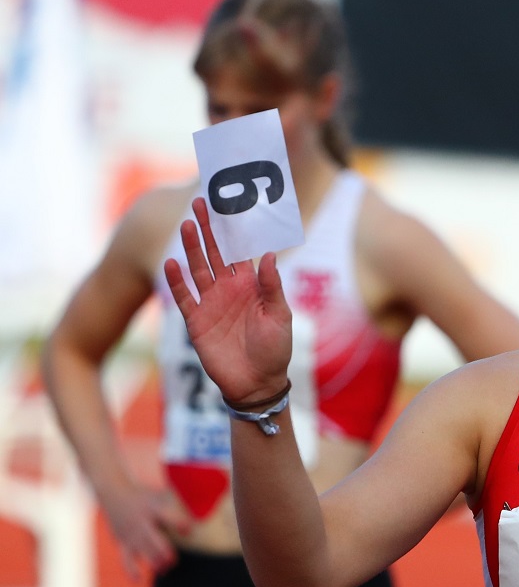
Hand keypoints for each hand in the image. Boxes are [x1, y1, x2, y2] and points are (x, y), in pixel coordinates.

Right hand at [96, 483, 193, 579]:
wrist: (114, 492)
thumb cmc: (144, 496)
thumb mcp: (160, 495)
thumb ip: (178, 504)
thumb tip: (204, 511)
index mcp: (154, 509)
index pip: (168, 517)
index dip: (179, 524)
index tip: (188, 531)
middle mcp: (142, 522)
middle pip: (154, 540)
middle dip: (164, 552)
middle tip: (173, 560)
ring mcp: (131, 533)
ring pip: (143, 552)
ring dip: (155, 562)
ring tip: (165, 569)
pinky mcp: (122, 542)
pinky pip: (125, 559)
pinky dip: (131, 570)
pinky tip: (138, 580)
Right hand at [163, 197, 291, 403]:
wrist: (257, 383)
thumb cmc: (275, 350)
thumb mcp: (280, 316)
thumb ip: (272, 286)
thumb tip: (269, 255)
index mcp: (251, 286)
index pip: (240, 252)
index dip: (234, 231)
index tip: (228, 206)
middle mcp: (228, 289)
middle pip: (215, 253)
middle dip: (208, 229)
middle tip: (200, 203)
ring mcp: (210, 303)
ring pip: (198, 269)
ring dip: (192, 248)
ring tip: (186, 225)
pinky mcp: (196, 320)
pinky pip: (183, 296)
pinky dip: (176, 281)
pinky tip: (170, 263)